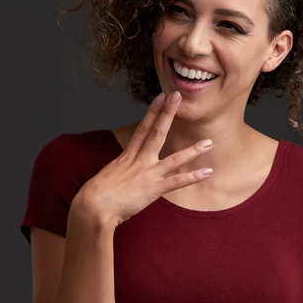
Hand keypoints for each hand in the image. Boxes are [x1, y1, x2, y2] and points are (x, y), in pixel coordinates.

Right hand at [76, 91, 213, 227]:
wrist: (93, 206)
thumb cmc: (95, 195)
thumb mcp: (108, 176)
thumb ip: (120, 172)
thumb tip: (123, 172)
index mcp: (127, 156)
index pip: (142, 129)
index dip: (152, 111)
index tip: (161, 96)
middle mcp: (139, 161)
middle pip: (156, 132)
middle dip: (167, 113)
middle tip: (177, 96)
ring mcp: (147, 174)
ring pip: (174, 159)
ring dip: (193, 151)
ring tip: (209, 143)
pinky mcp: (153, 189)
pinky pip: (176, 182)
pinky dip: (192, 177)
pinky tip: (207, 172)